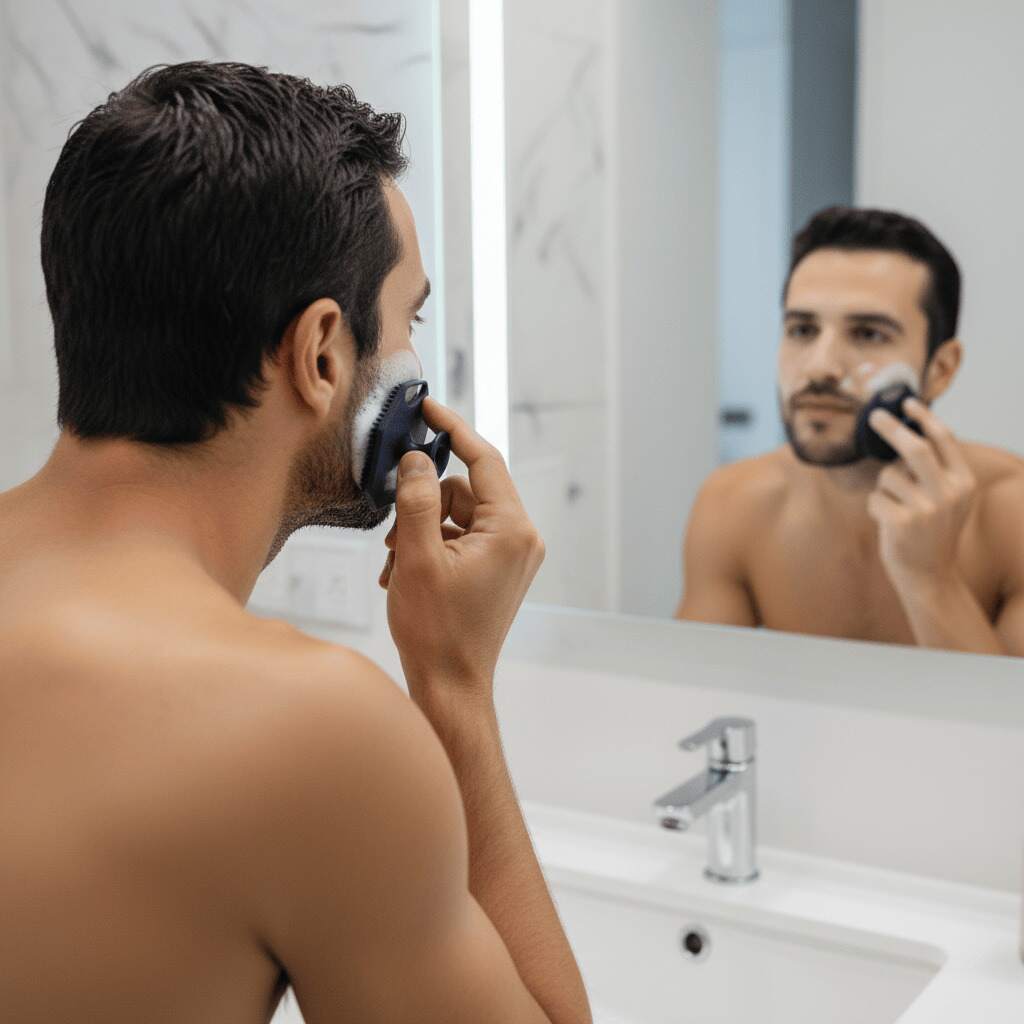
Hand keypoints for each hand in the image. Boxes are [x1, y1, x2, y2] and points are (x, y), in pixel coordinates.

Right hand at [379, 397, 544, 707]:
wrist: (451, 686)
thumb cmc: (436, 630)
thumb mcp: (417, 556)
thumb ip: (416, 500)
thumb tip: (417, 458)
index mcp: (512, 529)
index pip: (484, 459)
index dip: (453, 429)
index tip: (427, 407)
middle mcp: (521, 538)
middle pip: (466, 489)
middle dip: (424, 503)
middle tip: (393, 534)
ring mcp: (512, 555)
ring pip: (459, 513)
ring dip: (423, 529)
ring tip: (398, 565)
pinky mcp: (499, 569)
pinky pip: (463, 536)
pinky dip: (433, 545)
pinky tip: (408, 573)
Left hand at [866, 397, 975, 587]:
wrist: (930, 574)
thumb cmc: (931, 530)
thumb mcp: (949, 499)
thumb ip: (938, 469)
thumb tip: (915, 429)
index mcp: (964, 482)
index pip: (944, 440)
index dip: (924, 418)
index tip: (907, 402)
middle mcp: (949, 493)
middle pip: (915, 448)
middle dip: (891, 428)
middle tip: (873, 416)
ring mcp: (926, 508)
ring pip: (887, 476)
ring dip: (882, 488)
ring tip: (895, 508)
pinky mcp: (903, 522)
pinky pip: (875, 499)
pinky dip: (875, 507)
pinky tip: (889, 524)